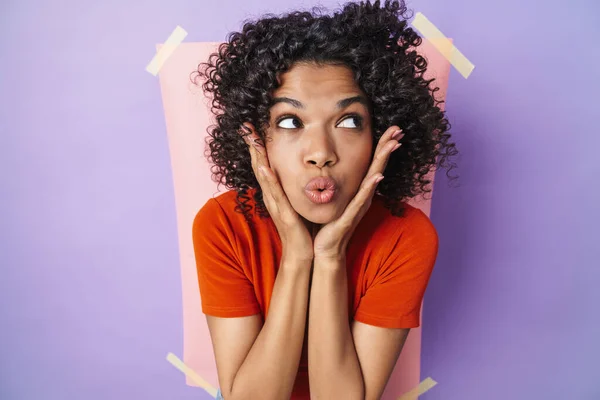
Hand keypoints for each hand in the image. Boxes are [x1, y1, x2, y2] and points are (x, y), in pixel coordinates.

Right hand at [241, 123, 314, 262]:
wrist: (303, 253)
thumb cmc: (303, 229)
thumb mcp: (298, 202)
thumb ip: (296, 187)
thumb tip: (303, 171)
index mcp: (276, 193)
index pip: (265, 164)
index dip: (258, 146)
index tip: (253, 127)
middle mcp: (272, 196)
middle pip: (259, 166)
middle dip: (252, 145)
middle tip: (245, 125)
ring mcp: (275, 205)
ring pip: (264, 176)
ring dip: (257, 157)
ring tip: (252, 139)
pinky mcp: (283, 215)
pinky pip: (275, 195)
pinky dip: (268, 180)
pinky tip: (264, 168)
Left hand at [313, 126, 404, 260]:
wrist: (325, 249)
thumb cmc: (328, 223)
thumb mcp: (331, 196)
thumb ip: (331, 180)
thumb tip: (326, 162)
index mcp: (358, 190)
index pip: (372, 163)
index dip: (381, 145)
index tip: (391, 128)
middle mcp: (363, 196)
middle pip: (378, 166)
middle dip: (388, 146)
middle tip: (398, 128)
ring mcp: (359, 205)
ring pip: (373, 178)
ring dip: (383, 161)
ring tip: (393, 144)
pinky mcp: (351, 216)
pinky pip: (362, 199)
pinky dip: (370, 187)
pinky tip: (376, 176)